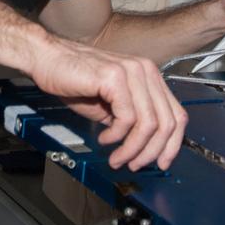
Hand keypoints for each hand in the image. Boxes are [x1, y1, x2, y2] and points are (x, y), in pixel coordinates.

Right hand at [27, 38, 187, 171]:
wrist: (47, 59)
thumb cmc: (74, 78)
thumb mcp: (110, 104)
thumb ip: (131, 120)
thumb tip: (145, 147)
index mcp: (148, 75)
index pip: (177, 114)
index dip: (173, 144)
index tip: (162, 162)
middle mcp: (145, 70)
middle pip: (167, 122)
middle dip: (152, 152)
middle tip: (134, 164)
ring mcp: (132, 71)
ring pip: (148, 123)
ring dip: (132, 148)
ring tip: (116, 156)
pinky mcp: (115, 77)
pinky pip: (127, 117)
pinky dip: (117, 135)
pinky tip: (104, 137)